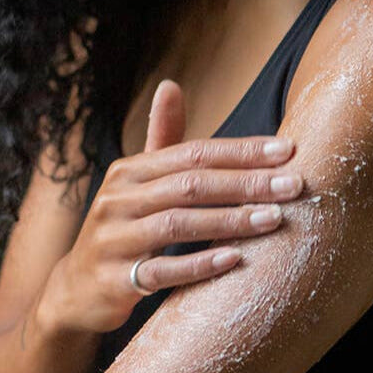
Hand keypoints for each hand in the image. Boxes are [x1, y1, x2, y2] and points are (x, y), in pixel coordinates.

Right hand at [37, 80, 300, 334]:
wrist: (77, 288)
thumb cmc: (122, 228)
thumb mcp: (136, 182)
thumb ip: (162, 139)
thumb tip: (170, 84)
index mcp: (128, 172)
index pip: (190, 154)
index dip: (239, 151)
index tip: (287, 150)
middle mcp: (117, 199)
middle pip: (188, 185)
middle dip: (244, 183)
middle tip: (294, 185)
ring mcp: (113, 239)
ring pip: (177, 224)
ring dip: (229, 221)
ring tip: (274, 220)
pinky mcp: (115, 278)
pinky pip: (161, 271)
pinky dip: (198, 265)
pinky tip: (234, 260)